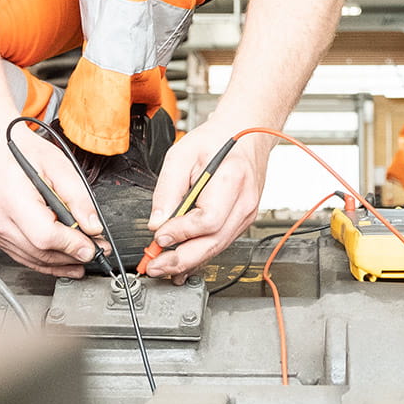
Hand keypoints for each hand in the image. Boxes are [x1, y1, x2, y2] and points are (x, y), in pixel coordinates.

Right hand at [0, 131, 104, 278]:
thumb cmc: (17, 149)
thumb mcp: (56, 164)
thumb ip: (77, 196)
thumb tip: (92, 225)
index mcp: (12, 200)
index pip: (46, 236)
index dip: (73, 245)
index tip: (93, 246)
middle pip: (41, 253)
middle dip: (72, 256)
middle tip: (95, 251)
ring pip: (32, 259)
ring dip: (60, 264)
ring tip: (83, 258)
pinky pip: (22, 256)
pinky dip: (44, 261)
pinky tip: (61, 261)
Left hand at [141, 122, 271, 281]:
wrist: (243, 135)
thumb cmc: (214, 141)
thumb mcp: (181, 155)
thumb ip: (167, 189)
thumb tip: (157, 222)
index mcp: (231, 180)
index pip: (208, 220)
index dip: (181, 232)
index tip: (159, 236)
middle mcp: (244, 202)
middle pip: (214, 242)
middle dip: (182, 259)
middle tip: (156, 266)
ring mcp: (246, 214)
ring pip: (217, 247)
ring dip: (189, 262)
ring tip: (164, 268)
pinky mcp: (242, 220)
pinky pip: (220, 243)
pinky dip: (200, 254)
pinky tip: (182, 262)